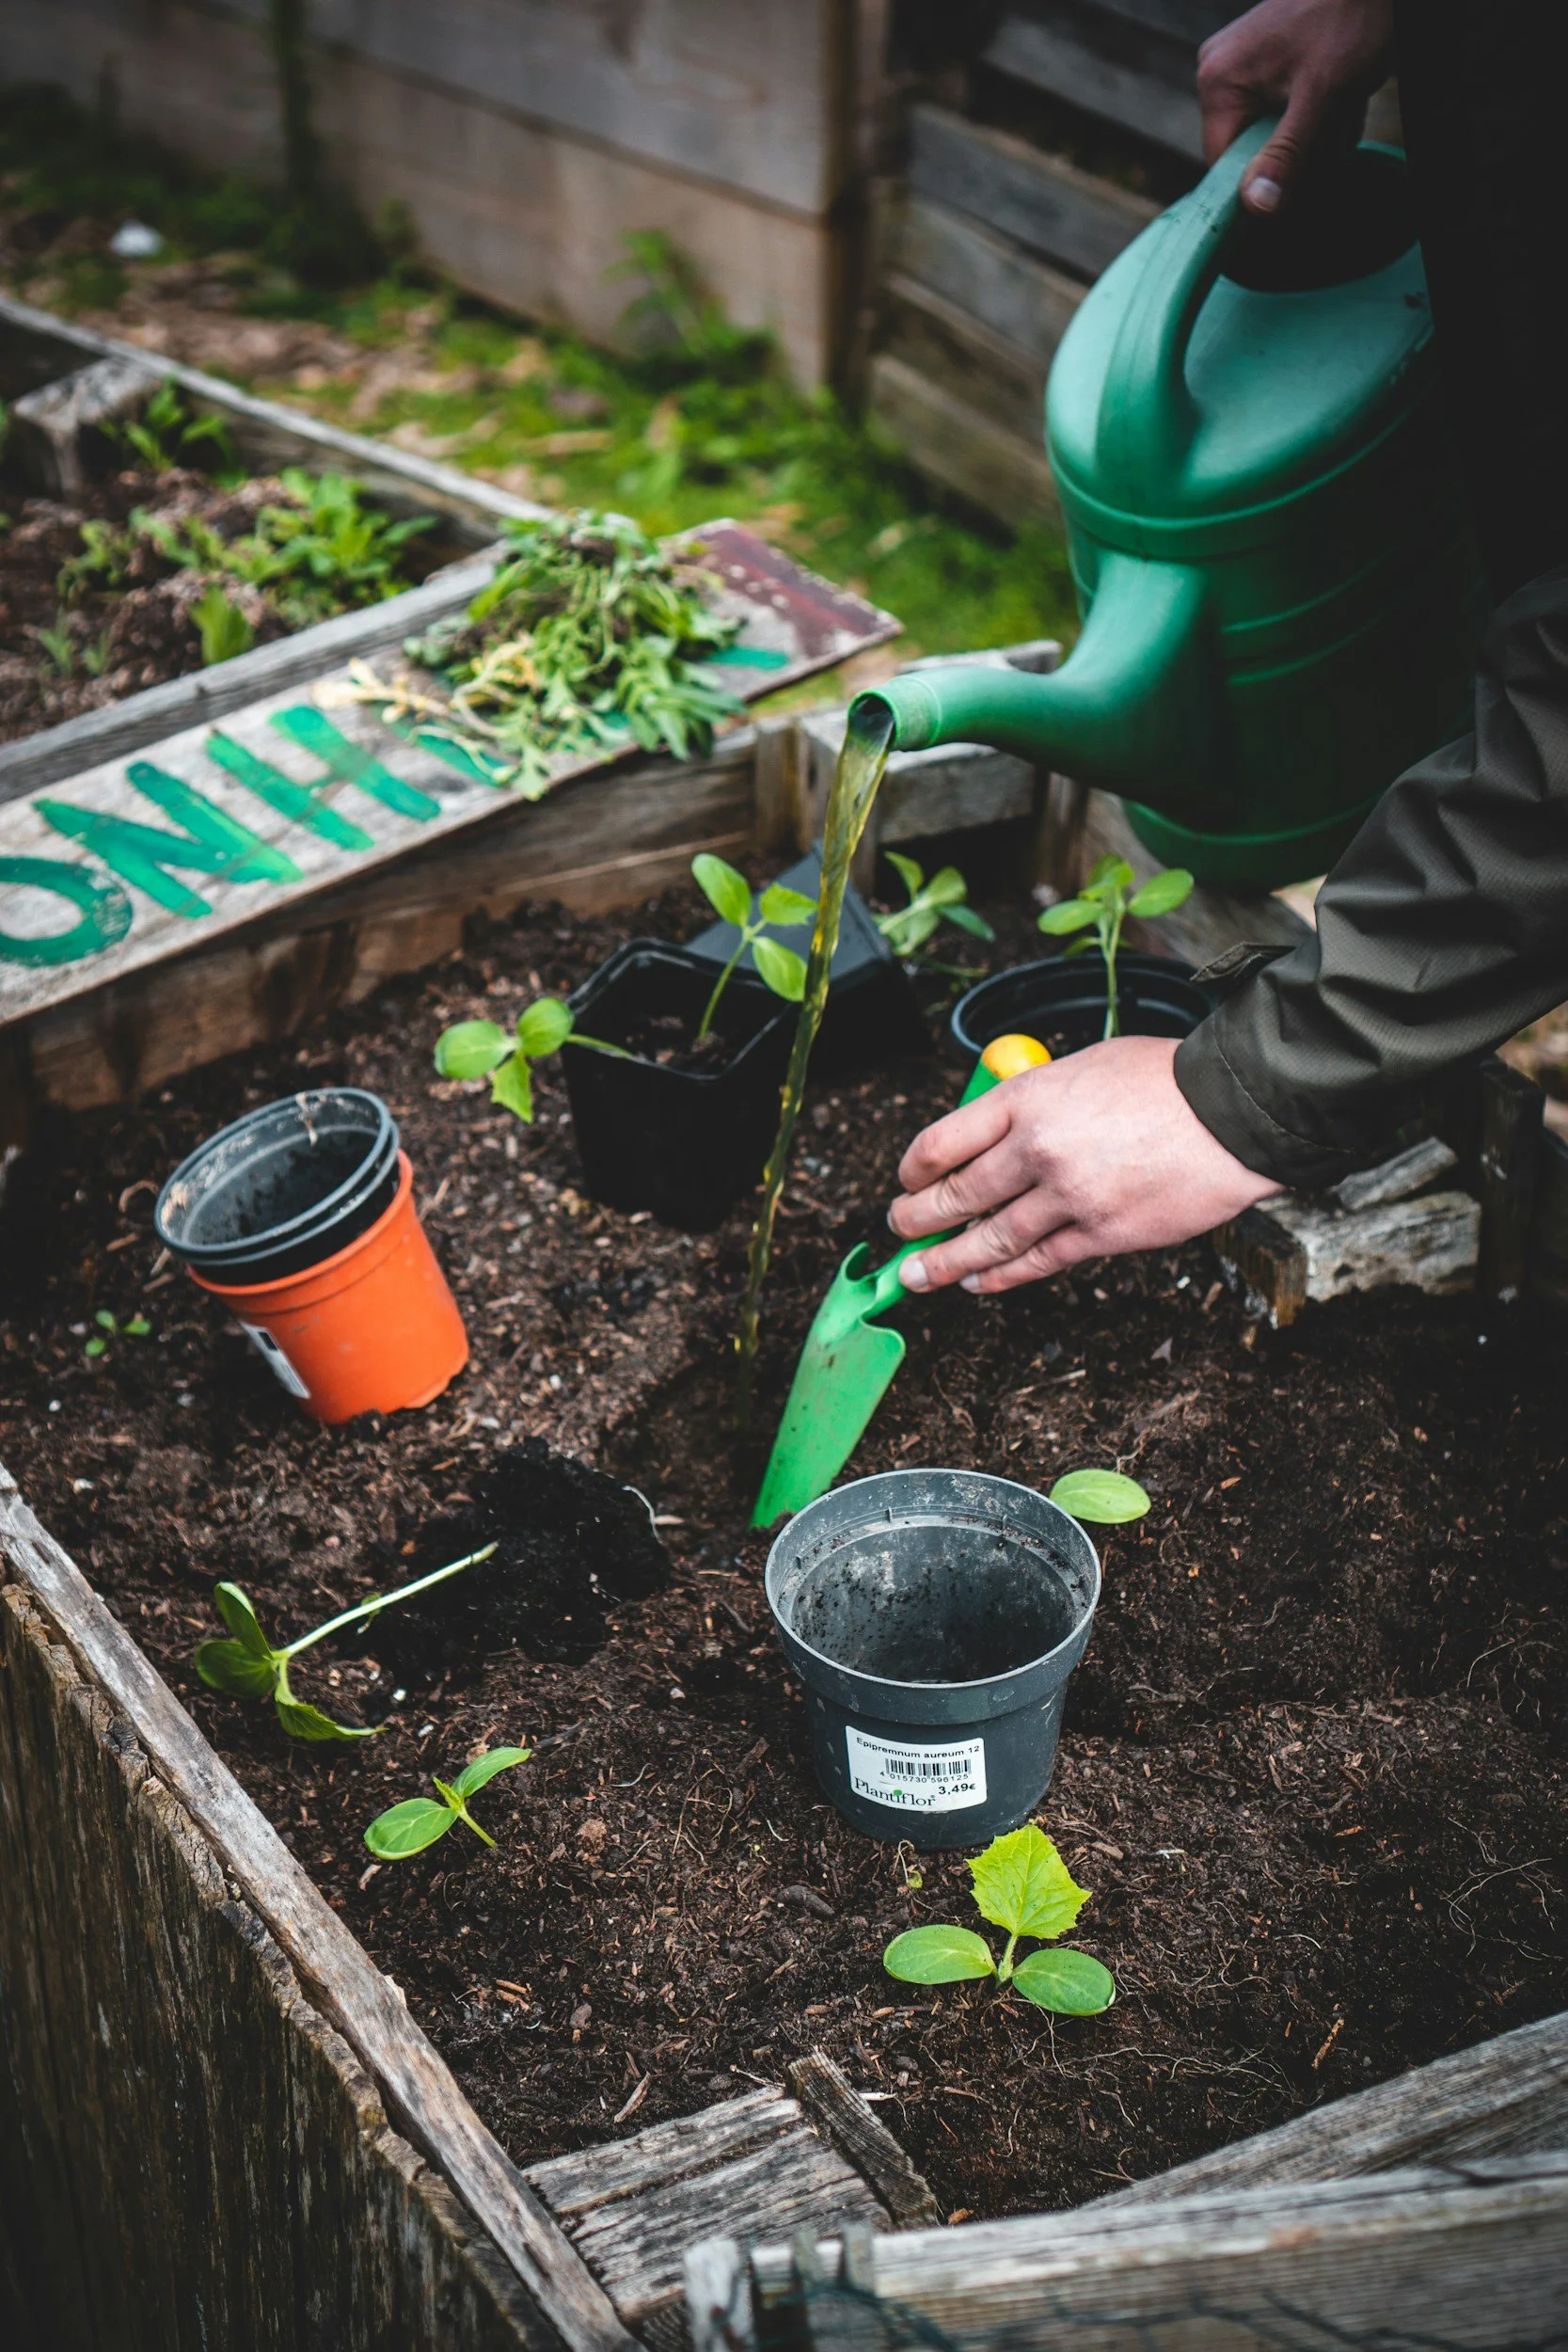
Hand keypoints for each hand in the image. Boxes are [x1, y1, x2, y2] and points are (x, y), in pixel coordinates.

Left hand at [889, 1035, 1278, 1293]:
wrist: (1232, 1112)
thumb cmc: (1164, 1081)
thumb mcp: (1082, 1066)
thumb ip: (1035, 1099)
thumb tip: (999, 1131)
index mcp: (1027, 1099)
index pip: (943, 1140)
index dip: (914, 1168)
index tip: (905, 1179)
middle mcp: (1037, 1149)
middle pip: (956, 1195)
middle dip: (916, 1219)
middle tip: (897, 1230)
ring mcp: (1068, 1197)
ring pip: (988, 1239)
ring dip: (944, 1262)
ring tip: (917, 1275)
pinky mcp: (1101, 1234)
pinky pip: (1036, 1263)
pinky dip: (1000, 1277)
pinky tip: (977, 1282)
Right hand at [1197, 0, 1394, 214]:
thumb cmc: (1351, 20)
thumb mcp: (1323, 96)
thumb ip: (1288, 152)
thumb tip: (1256, 205)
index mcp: (1219, 82)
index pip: (1224, 165)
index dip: (1261, 183)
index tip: (1301, 188)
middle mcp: (1221, 71)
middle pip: (1252, 149)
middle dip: (1301, 152)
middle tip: (1338, 129)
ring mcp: (1243, 63)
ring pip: (1274, 132)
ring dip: (1317, 135)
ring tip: (1346, 107)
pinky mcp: (1266, 59)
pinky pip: (1286, 109)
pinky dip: (1319, 114)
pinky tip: (1343, 98)